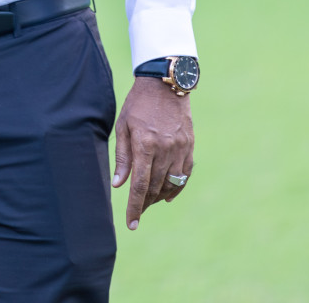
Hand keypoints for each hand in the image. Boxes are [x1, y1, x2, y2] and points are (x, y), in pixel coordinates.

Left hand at [112, 77, 193, 228]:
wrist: (165, 84)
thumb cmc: (138, 104)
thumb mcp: (123, 126)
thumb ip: (122, 157)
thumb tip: (119, 184)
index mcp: (145, 145)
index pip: (140, 185)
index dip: (135, 206)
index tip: (131, 223)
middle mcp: (165, 149)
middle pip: (155, 187)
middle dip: (145, 203)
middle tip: (136, 213)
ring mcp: (180, 149)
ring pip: (171, 183)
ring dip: (159, 197)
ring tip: (148, 203)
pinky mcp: (190, 146)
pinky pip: (185, 174)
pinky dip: (177, 187)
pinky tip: (168, 196)